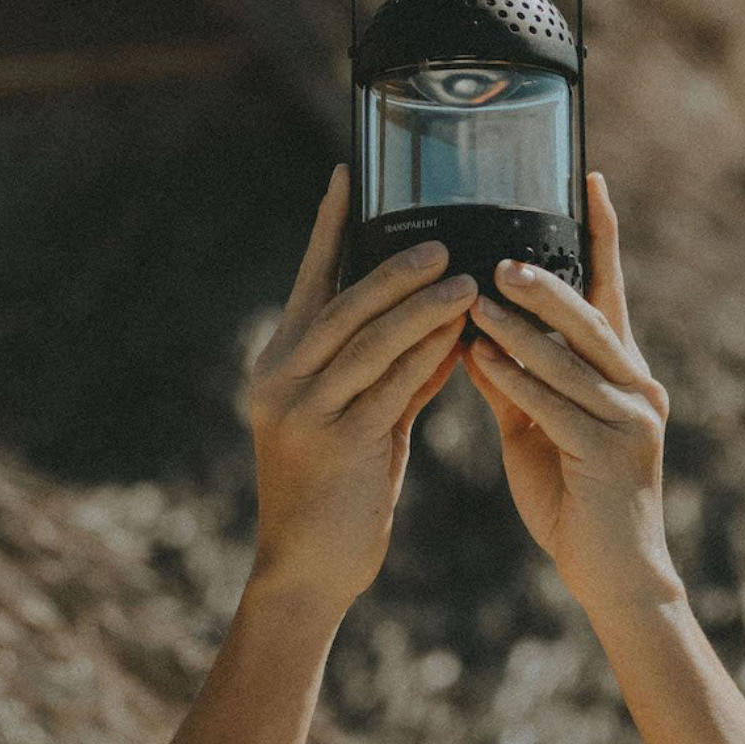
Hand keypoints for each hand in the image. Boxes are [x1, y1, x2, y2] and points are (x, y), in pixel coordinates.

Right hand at [244, 164, 476, 613]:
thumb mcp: (358, 417)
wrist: (306, 568)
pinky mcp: (336, 444)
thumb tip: (441, 322)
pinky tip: (459, 339)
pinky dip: (427, 360)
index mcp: (280, 361)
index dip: (330, 226)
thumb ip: (391, 370)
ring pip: (369, 342)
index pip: (310, 279)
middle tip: (441, 240)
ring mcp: (304, 411)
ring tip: (464, 281)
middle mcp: (282, 378)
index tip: (349, 174)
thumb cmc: (338, 487)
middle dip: (393, 268)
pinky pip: (391, 389)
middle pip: (344, 305)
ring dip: (420, 308)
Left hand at [462, 171, 682, 613]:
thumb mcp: (537, 427)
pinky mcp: (612, 454)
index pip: (610, 289)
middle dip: (543, 284)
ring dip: (519, 327)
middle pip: (589, 316)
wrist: (613, 575)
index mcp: (622, 371)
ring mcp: (630, 419)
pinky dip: (518, 378)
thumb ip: (514, 380)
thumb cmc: (573, 495)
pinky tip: (483, 358)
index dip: (601, 234)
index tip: (591, 178)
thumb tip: (472, 331)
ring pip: (569, 357)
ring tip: (476, 298)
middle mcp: (637, 385)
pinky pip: (556, 405)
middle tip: (498, 258)